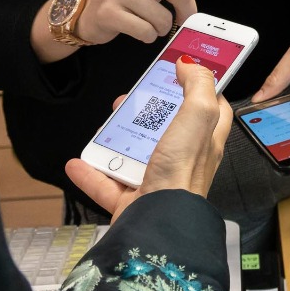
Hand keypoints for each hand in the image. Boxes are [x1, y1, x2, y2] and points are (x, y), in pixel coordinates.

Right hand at [66, 58, 233, 222]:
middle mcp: (184, 163)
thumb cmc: (181, 172)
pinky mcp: (133, 202)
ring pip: (136, 156)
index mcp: (206, 143)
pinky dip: (91, 173)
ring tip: (105, 124)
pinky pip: (108, 184)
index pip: (212, 111)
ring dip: (117, 140)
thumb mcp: (197, 117)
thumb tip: (191, 65)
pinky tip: (77, 162)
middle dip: (148, 112)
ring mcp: (158, 183)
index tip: (181, 74)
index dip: (200, 90)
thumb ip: (197, 87)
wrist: (158, 225)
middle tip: (131, 98)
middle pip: (167, 130)